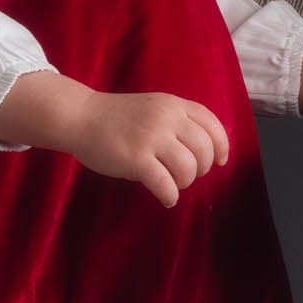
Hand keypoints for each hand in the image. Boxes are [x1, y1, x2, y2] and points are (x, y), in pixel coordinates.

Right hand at [69, 91, 229, 207]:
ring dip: (185, 181)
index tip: (220, 161)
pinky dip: (170, 195)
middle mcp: (167, 118)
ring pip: (189, 167)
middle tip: (187, 175)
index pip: (212, 124)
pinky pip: (165, 183)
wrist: (80, 117)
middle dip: (202, 168)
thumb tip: (204, 152)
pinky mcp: (136, 158)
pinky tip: (166, 198)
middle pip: (205, 149)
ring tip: (174, 184)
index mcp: (174, 105)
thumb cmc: (117, 117)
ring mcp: (151, 137)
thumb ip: (177, 122)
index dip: (222, 146)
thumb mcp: (153, 108)